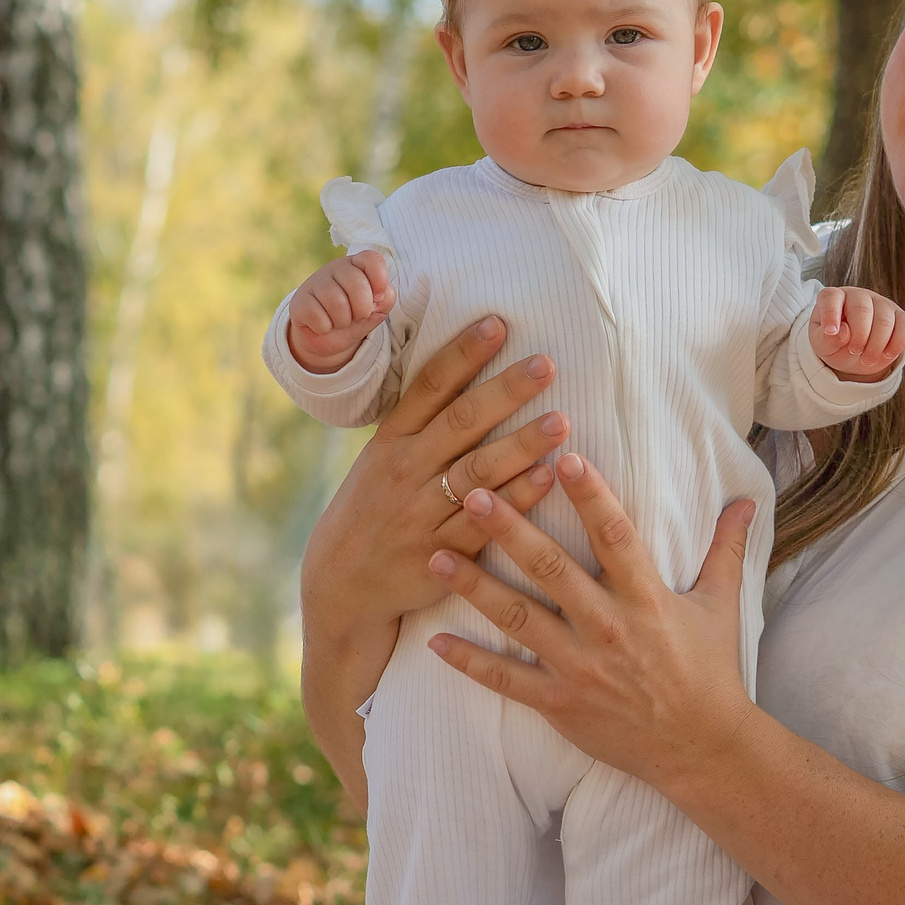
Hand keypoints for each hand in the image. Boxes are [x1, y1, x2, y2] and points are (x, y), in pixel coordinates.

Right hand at [287, 250, 395, 371]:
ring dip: (343, 321)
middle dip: (362, 309)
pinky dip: (325, 328)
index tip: (378, 296)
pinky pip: (318, 317)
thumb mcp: (375, 310)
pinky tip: (322, 324)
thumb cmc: (353, 316)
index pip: (372, 259)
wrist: (325, 336)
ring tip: (339, 321)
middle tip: (357, 316)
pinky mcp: (299, 301)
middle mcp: (335, 268)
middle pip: (357, 284)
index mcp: (357, 265)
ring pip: (337, 303)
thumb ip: (385, 300)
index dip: (380, 278)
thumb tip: (379, 297)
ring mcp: (315, 282)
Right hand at [297, 317, 577, 797]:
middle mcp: (407, 470)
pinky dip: (518, 500)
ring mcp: (423, 511)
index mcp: (393, 439)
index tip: (498, 322)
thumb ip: (422, 419)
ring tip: (561, 420)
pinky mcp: (442, 553)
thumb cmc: (375, 507)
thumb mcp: (382, 456)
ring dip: (521, 444)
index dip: (463, 353)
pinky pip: (484, 522)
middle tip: (546, 363)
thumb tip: (466, 365)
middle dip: (505, 391)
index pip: (430, 387)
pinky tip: (548, 478)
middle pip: (462, 422)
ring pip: (478, 471)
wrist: (343, 582)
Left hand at [422, 453, 756, 790]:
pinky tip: (434, 640)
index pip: (616, 535)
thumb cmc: (710, 673)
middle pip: (551, 569)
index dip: (591, 495)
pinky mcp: (560, 704)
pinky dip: (469, 662)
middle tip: (473, 493)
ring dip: (474, 586)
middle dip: (509, 529)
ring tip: (435, 555)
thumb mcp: (721, 607)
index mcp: (647, 598)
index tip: (564, 458)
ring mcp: (580, 668)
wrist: (702, 749)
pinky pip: (506, 681)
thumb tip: (747, 500)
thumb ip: (726, 550)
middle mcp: (608, 628)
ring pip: (518, 619)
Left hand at [808, 285, 904, 382]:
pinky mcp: (901, 317)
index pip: (831, 297)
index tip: (830, 332)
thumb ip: (826, 339)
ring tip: (867, 359)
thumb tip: (842, 332)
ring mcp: (882, 304)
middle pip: (862, 309)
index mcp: (834, 298)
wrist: (854, 354)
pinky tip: (886, 355)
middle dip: (859, 336)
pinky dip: (897, 344)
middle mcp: (859, 296)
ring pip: (885, 319)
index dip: (830, 313)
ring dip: (877, 345)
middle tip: (855, 352)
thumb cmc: (834, 343)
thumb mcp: (822, 345)